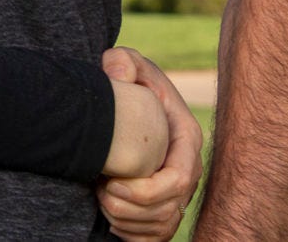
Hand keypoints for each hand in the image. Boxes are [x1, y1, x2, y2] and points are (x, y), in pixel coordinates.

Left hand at [97, 47, 202, 241]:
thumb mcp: (126, 64)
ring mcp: (178, 193)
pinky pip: (155, 237)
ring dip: (127, 221)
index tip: (111, 183)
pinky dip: (131, 234)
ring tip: (100, 199)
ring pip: (161, 227)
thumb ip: (122, 62)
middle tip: (99, 192)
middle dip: (131, 209)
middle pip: (169, 210)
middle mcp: (187, 171)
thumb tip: (118, 74)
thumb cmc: (129, 86)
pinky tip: (109, 217)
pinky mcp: (164, 210)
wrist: (126, 108)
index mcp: (186, 141)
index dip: (145, 191)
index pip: (178, 181)